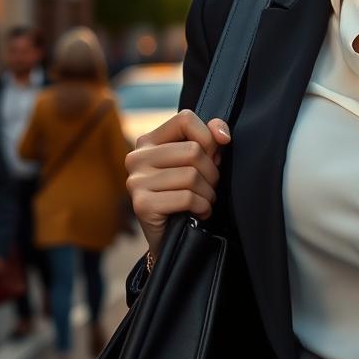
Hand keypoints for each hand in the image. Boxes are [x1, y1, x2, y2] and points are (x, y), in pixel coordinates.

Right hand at [126, 110, 231, 259]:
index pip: (184, 118)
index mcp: (149, 141)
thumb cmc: (187, 193)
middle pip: (193, 150)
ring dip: (208, 193)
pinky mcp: (142, 204)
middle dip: (212, 172)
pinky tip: (199, 213)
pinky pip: (187, 198)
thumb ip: (210, 137)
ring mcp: (136, 181)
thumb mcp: (198, 160)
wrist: (171, 239)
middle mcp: (136, 157)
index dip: (208, 136)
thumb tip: (222, 135)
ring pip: (192, 175)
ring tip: (204, 200)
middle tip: (209, 186)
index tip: (216, 154)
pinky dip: (202, 207)